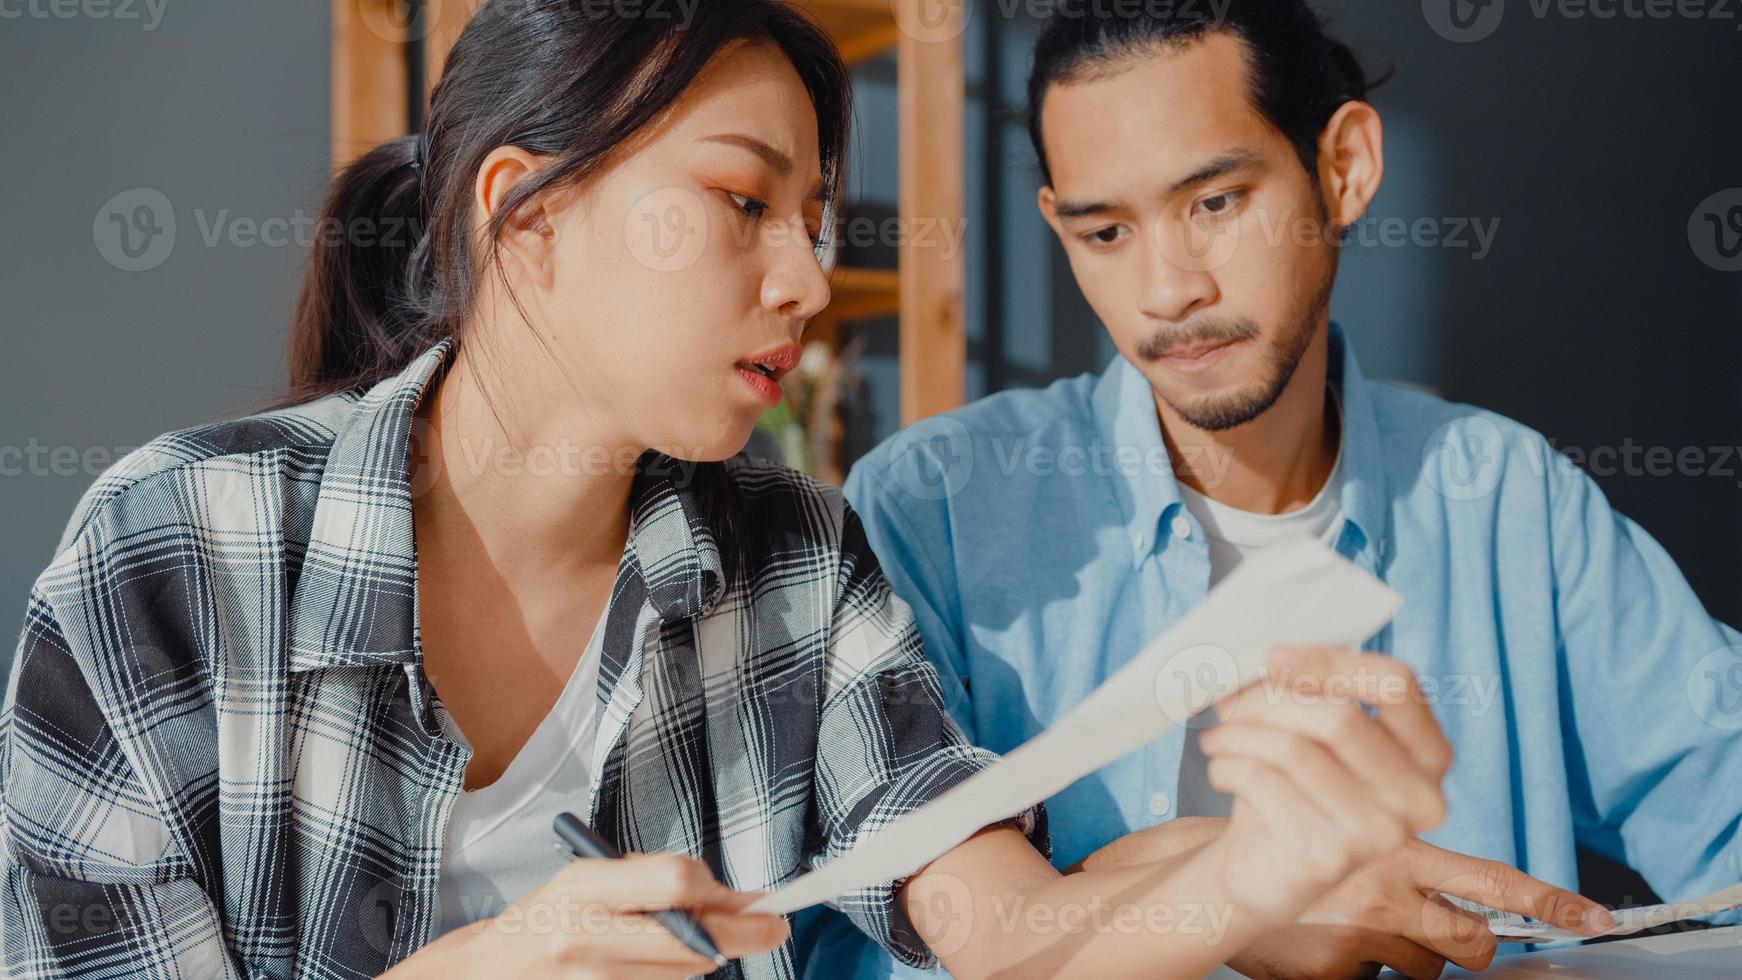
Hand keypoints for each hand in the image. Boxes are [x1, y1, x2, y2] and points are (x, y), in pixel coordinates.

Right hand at [384, 853, 788, 978]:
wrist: (488, 974)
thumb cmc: (544, 919)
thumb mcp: (589, 878)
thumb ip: (656, 879)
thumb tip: (735, 896)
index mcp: (583, 887)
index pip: (673, 882)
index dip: (721, 891)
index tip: (750, 897)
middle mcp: (586, 938)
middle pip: (691, 940)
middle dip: (744, 934)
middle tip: (773, 926)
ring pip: (684, 974)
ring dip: (706, 958)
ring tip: (698, 942)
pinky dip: (675, 979)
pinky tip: (664, 965)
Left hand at [1198, 647, 1452, 928]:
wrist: (1268, 869)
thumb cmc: (1295, 787)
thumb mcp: (1311, 732)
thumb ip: (1308, 690)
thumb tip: (1263, 657)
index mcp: (1428, 754)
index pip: (1397, 685)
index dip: (1329, 662)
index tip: (1270, 656)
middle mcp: (1418, 798)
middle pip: (1339, 718)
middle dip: (1268, 701)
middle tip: (1227, 703)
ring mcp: (1379, 834)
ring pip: (1294, 750)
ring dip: (1239, 734)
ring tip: (1216, 738)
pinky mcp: (1329, 858)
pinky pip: (1264, 783)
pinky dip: (1228, 767)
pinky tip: (1222, 771)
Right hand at [1227, 839, 1613, 979]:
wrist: (1216, 875)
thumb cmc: (1294, 852)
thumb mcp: (1352, 834)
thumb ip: (1402, 854)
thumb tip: (1461, 898)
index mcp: (1400, 848)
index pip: (1494, 878)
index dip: (1552, 901)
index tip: (1597, 918)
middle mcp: (1388, 889)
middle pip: (1474, 940)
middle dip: (1473, 946)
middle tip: (1446, 938)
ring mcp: (1361, 935)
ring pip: (1426, 970)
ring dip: (1404, 957)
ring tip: (1356, 929)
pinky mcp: (1331, 972)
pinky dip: (1356, 972)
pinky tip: (1324, 947)